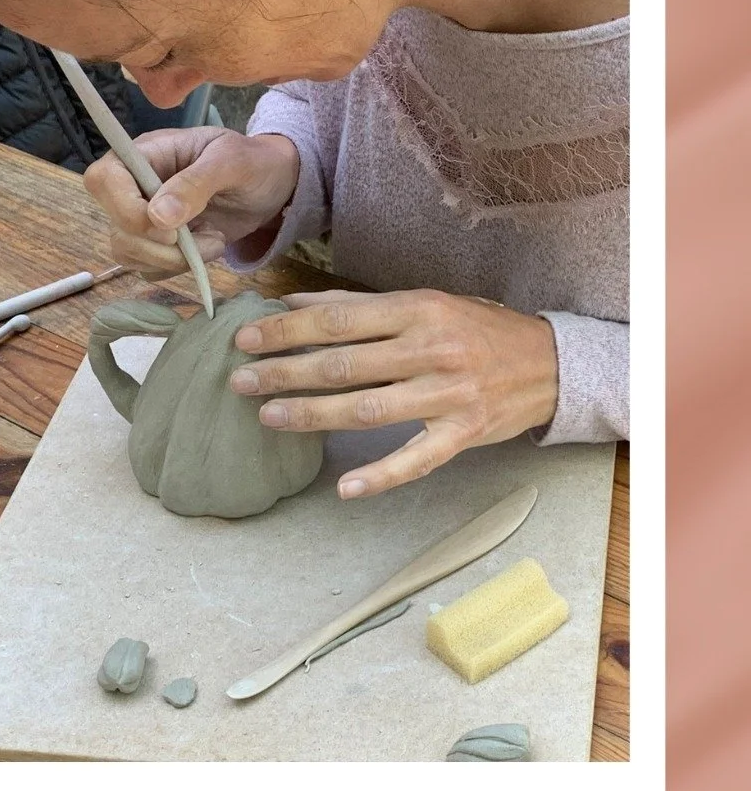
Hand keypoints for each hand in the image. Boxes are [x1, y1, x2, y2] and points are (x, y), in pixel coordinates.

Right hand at [83, 127, 299, 277]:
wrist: (273, 186)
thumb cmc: (253, 162)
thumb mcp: (232, 162)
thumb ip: (196, 183)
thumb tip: (158, 216)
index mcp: (145, 154)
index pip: (103, 180)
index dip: (125, 209)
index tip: (168, 228)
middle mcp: (135, 186)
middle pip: (115, 225)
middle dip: (157, 246)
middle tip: (203, 241)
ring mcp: (143, 218)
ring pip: (127, 253)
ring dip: (171, 260)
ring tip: (212, 243)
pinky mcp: (156, 244)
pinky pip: (148, 268)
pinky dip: (177, 269)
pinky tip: (206, 249)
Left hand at [228, 289, 558, 497]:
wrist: (550, 363)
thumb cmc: (476, 328)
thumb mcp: (423, 303)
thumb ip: (360, 306)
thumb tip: (293, 303)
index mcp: (417, 310)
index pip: (338, 320)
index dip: (287, 330)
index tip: (246, 339)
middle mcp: (431, 349)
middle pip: (344, 364)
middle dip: (285, 372)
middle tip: (240, 381)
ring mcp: (448, 394)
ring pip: (368, 409)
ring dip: (312, 414)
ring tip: (268, 416)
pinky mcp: (464, 433)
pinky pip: (417, 459)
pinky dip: (381, 475)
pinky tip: (344, 488)